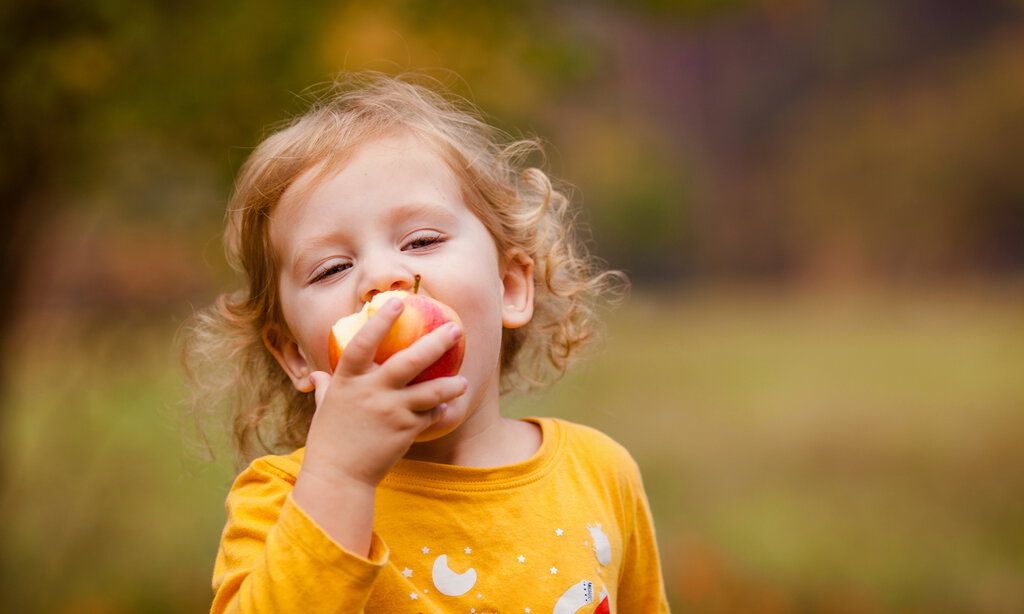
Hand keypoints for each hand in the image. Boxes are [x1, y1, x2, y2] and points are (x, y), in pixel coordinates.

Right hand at [300, 297, 468, 489]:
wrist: (339, 477)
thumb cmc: (329, 440)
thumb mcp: (323, 408)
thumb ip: (324, 388)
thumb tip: (315, 376)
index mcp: (348, 381)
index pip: (363, 343)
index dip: (381, 321)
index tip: (397, 302)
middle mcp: (371, 392)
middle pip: (410, 360)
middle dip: (436, 342)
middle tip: (455, 329)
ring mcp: (391, 411)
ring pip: (431, 391)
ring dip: (451, 384)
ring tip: (462, 381)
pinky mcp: (406, 431)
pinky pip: (431, 416)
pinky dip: (441, 412)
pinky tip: (448, 409)